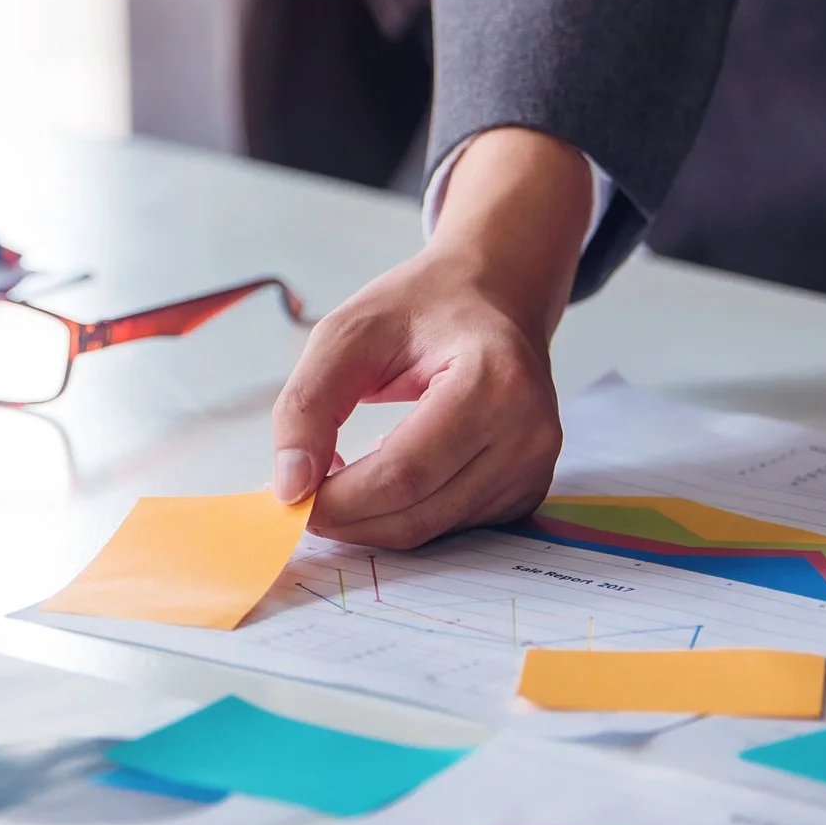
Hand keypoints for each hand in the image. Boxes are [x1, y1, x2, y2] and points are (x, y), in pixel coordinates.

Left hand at [269, 127, 591, 548]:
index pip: (404, 472)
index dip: (340, 499)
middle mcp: (528, 432)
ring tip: (339, 480)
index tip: (290, 496)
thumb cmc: (421, 307)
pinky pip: (452, 527)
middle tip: (302, 499)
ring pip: (433, 530)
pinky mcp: (528, 488)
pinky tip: (383, 480)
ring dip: (372, 521)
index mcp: (494, 381)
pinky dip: (405, 516)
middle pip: (418, 512)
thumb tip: (290, 487)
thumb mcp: (347, 333)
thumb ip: (308, 405)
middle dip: (348, 518)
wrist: (494, 294)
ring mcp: (535, 466)